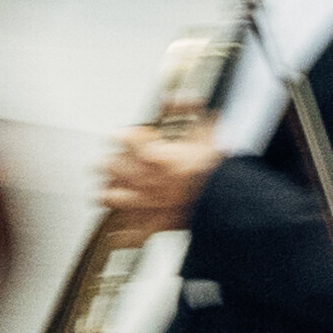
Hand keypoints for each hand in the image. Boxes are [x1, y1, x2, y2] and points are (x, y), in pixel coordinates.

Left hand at [99, 122, 225, 231]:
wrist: (226, 199)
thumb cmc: (217, 168)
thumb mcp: (208, 130)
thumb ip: (190, 111)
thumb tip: (175, 99)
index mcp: (155, 154)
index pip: (124, 139)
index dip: (119, 136)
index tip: (117, 135)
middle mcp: (144, 178)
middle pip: (109, 167)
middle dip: (106, 163)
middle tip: (106, 161)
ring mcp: (144, 203)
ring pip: (109, 198)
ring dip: (106, 192)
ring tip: (106, 189)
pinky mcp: (150, 224)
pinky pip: (126, 233)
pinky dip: (122, 232)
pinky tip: (120, 228)